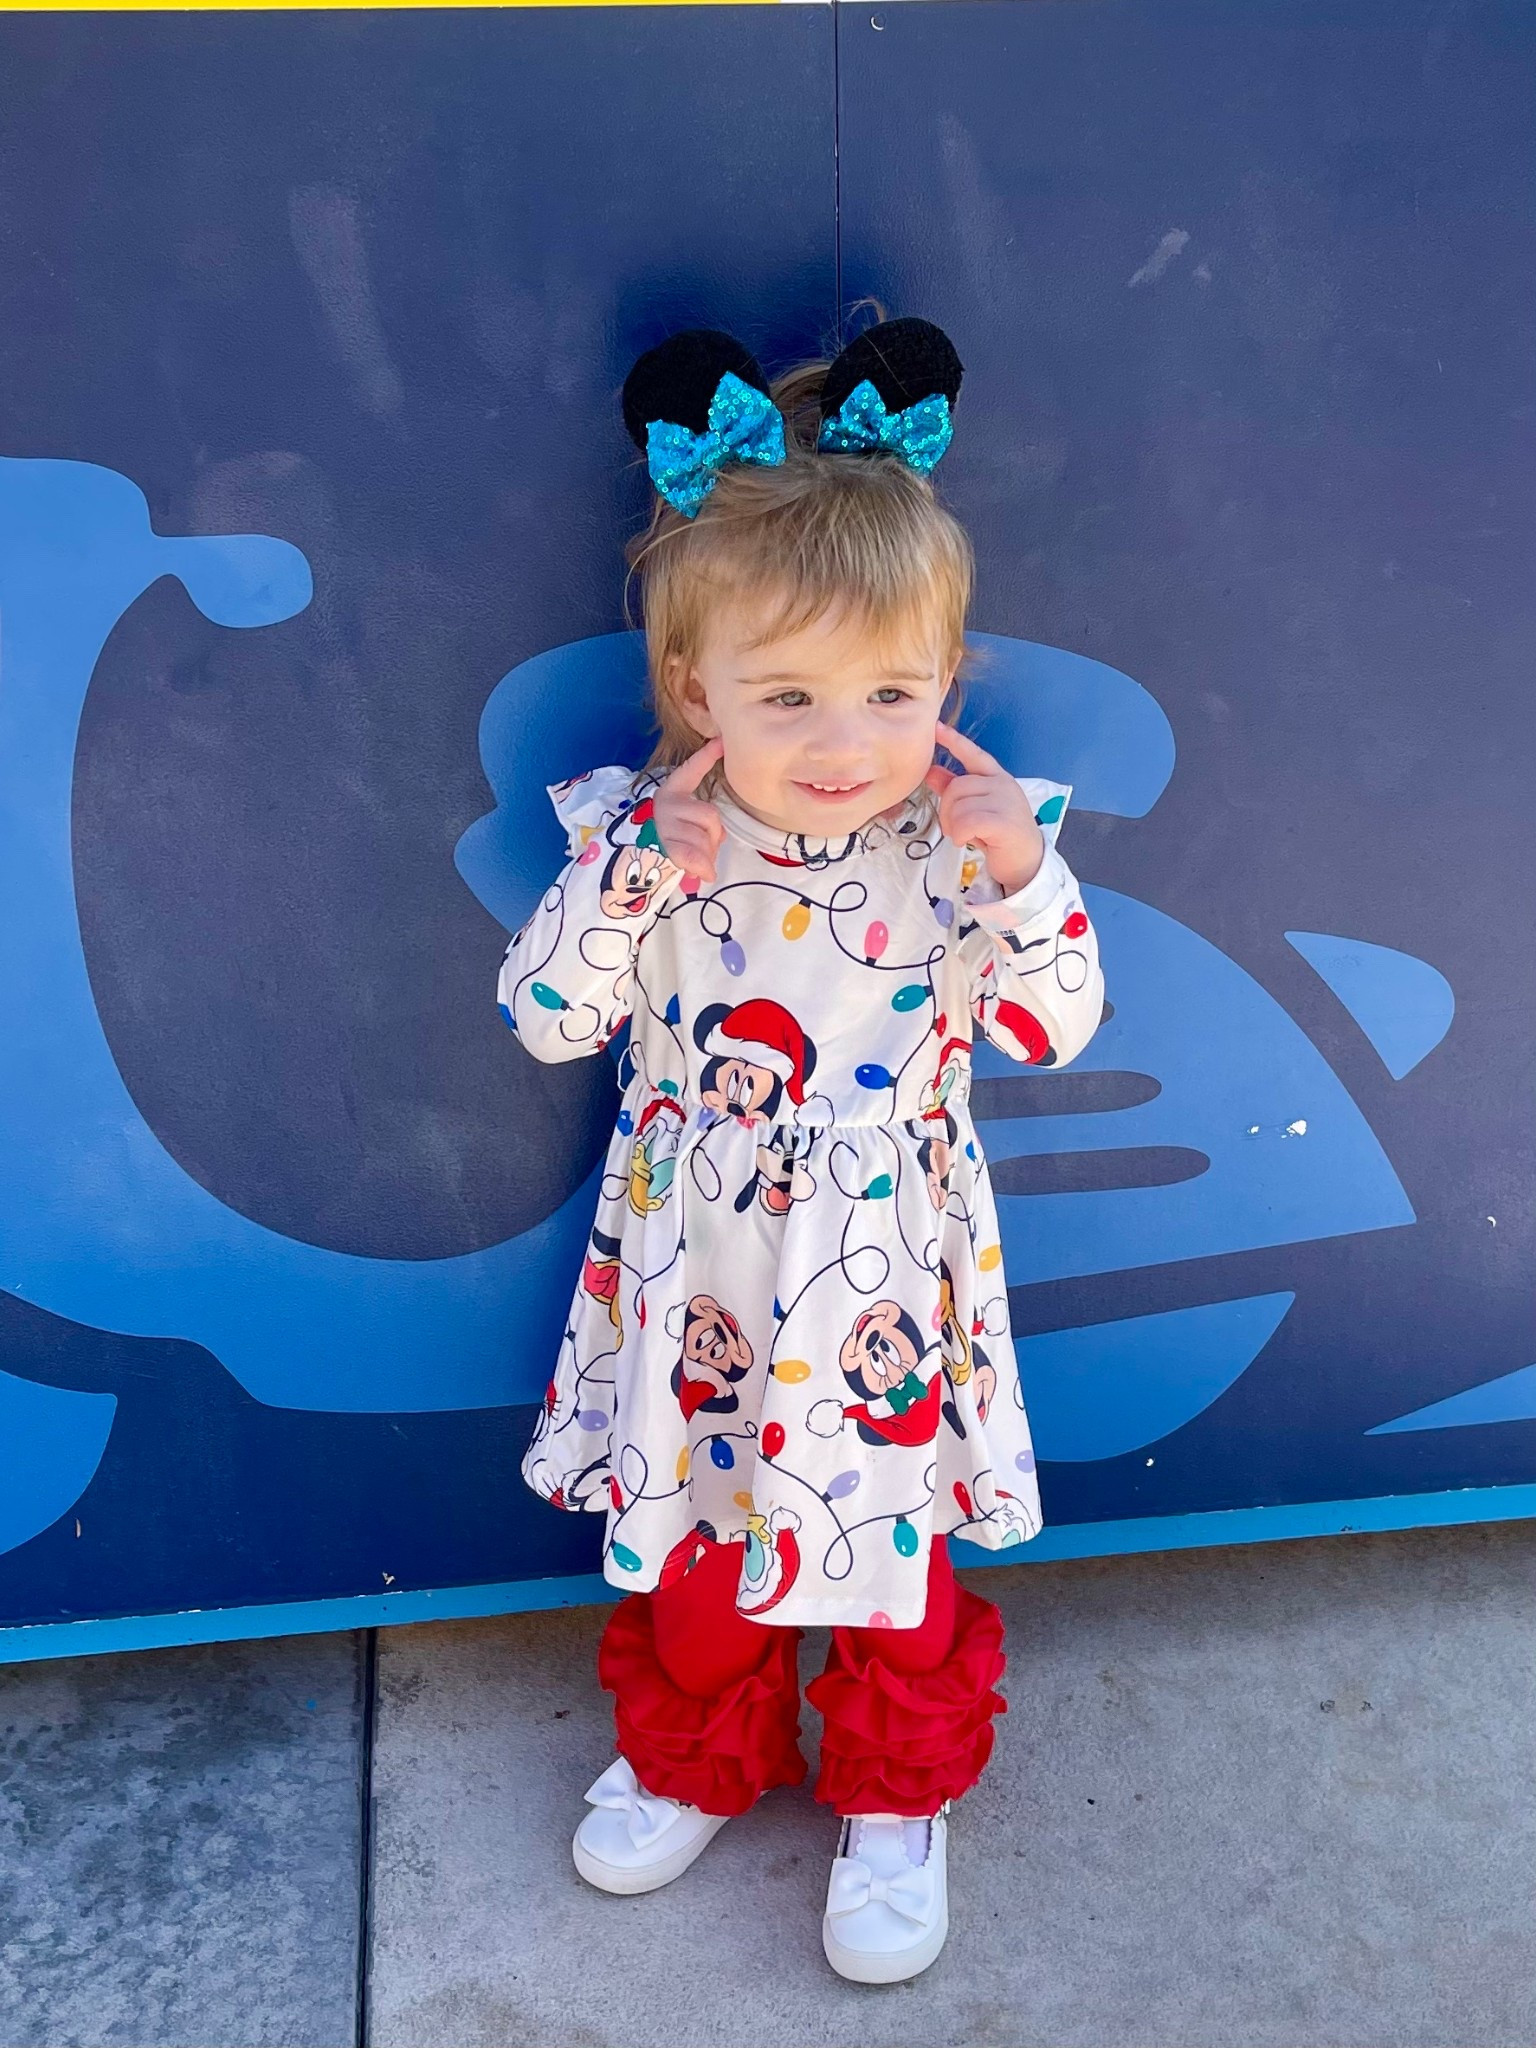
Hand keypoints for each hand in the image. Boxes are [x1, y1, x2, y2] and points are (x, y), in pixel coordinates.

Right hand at [652, 736, 725, 882]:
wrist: (630, 864)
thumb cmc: (665, 843)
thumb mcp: (683, 826)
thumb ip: (702, 824)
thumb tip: (718, 837)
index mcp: (671, 792)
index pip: (690, 771)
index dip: (706, 756)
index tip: (722, 741)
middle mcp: (665, 804)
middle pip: (710, 816)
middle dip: (714, 838)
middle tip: (706, 850)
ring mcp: (663, 824)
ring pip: (704, 838)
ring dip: (707, 855)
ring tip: (698, 863)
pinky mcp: (663, 847)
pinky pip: (692, 856)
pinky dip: (704, 867)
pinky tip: (708, 875)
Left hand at [925, 720, 1044, 894]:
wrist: (1026, 862)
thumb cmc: (999, 835)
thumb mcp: (976, 809)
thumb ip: (955, 789)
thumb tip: (931, 772)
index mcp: (997, 777)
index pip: (974, 754)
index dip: (954, 741)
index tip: (936, 728)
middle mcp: (1002, 784)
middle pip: (956, 787)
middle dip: (947, 811)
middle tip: (954, 828)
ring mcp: (1005, 801)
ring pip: (959, 806)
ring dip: (953, 826)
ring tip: (964, 836)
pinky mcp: (1004, 821)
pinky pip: (966, 822)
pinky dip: (959, 834)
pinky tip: (966, 841)